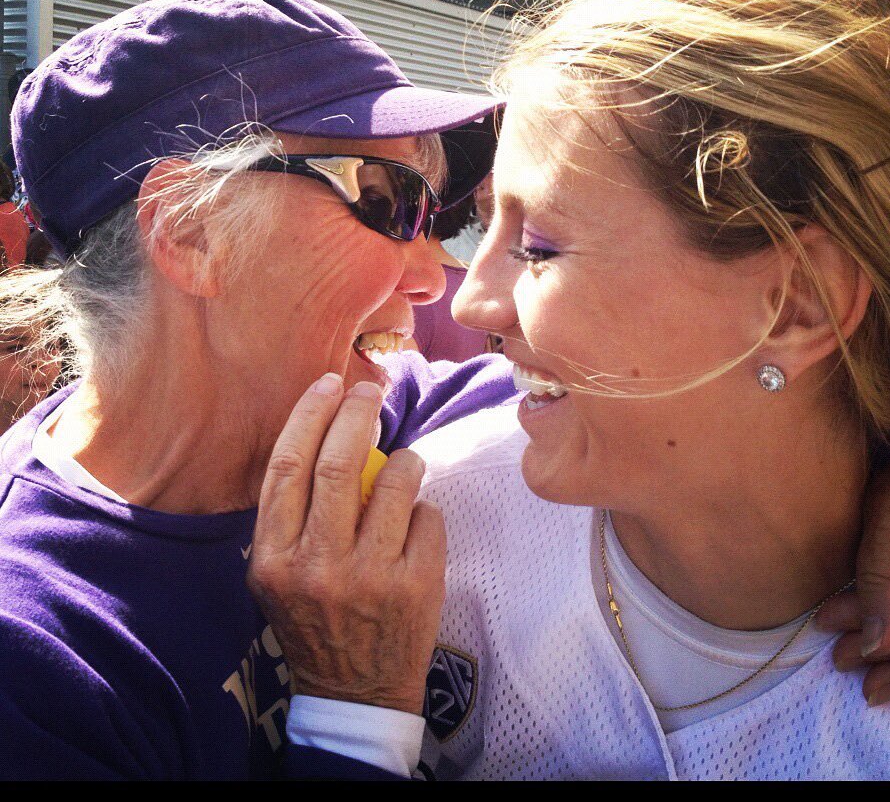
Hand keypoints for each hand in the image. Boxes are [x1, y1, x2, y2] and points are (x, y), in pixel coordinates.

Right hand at [247, 374, 446, 713]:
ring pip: (395, 483)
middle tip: (369, 393)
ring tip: (404, 464)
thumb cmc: (315, 619)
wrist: (355, 691)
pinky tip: (415, 524)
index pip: (287, 468)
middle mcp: (317, 566)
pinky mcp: (416, 585)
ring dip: (404, 461)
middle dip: (357, 414)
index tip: (329, 385)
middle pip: (338, 464)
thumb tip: (326, 434)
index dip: (309, 416)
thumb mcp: (279, 575)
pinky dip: (424, 509)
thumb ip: (293, 516)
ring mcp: (369, 577)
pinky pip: (428, 516)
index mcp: (274, 560)